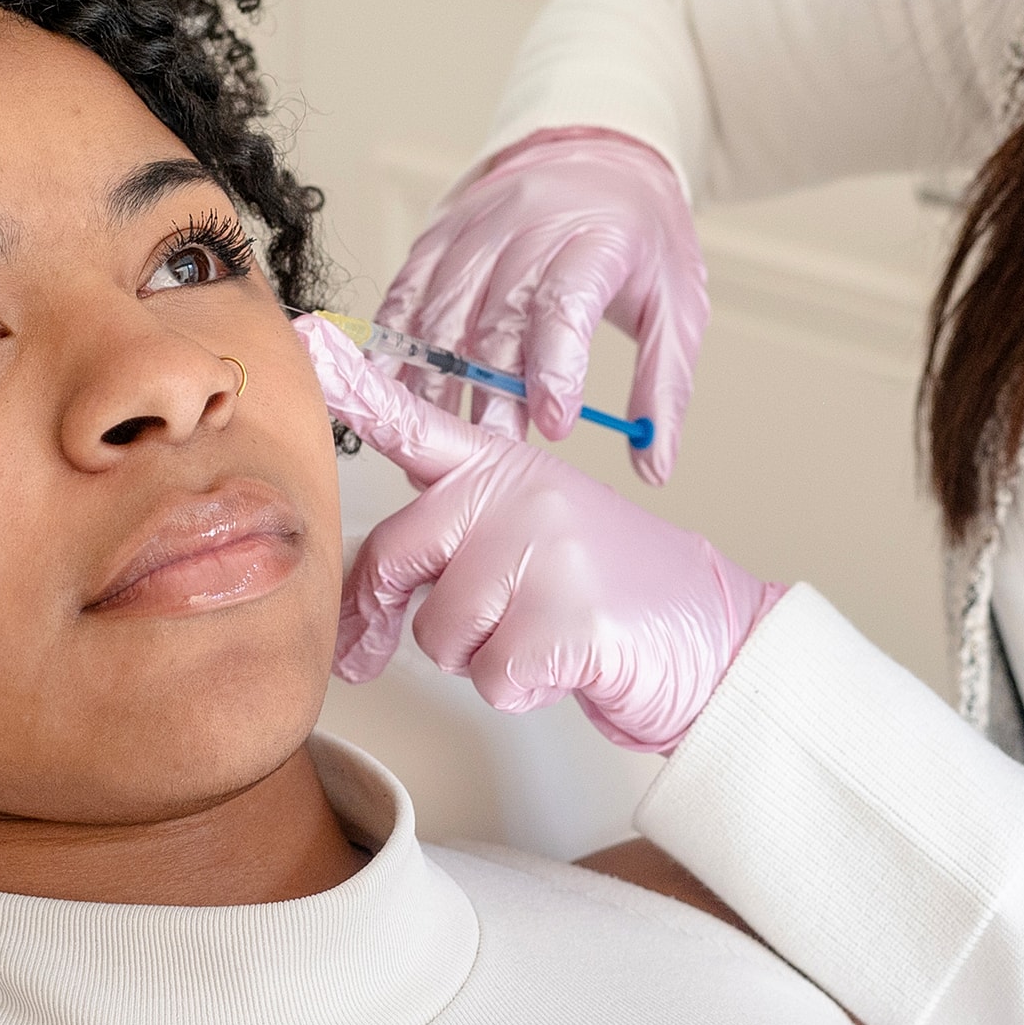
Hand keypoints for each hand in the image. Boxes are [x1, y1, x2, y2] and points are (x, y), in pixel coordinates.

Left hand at [299, 313, 780, 752]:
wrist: (718, 639)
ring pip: (438, 632)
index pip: (412, 424)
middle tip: (479, 629)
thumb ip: (447, 548)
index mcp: (501, 468)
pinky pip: (490, 677)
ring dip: (483, 657)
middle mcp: (516, 492)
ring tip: (547, 631)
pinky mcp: (566, 615)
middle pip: (393, 559)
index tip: (305, 336)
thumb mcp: (527, 542)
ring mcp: (543, 548)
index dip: (354, 387)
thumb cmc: (608, 595)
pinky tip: (571, 661)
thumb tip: (356, 622)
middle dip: (410, 617)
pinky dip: (524, 689)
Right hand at [376, 128, 705, 484]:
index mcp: (598, 237)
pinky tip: (394, 387)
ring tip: (438, 437)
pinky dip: (395, 343)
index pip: (565, 303)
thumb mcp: (677, 306)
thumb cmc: (640, 237)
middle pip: (497, 319)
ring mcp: (476, 226)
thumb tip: (653, 467)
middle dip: (490, 394)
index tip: (554, 424)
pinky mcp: (439, 232)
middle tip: (491, 454)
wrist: (597, 156)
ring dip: (434, 381)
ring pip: (441, 311)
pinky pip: (406, 292)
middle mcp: (529, 224)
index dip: (555, 366)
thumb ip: (663, 387)